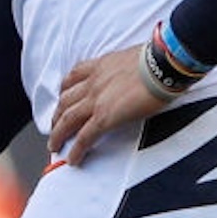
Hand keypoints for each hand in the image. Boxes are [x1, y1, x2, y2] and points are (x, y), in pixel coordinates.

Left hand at [48, 43, 171, 163]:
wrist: (162, 65)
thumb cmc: (157, 60)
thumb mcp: (133, 58)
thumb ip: (125, 68)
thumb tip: (135, 75)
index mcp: (100, 66)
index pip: (73, 77)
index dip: (64, 91)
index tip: (62, 99)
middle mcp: (93, 82)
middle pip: (65, 101)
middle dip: (56, 116)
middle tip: (54, 128)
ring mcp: (96, 100)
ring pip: (67, 119)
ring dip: (58, 134)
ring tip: (54, 146)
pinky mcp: (104, 117)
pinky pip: (84, 137)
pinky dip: (76, 150)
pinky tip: (73, 159)